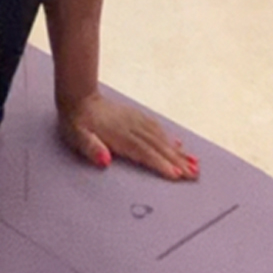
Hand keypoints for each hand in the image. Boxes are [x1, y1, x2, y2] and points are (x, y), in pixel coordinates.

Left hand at [58, 91, 198, 180]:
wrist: (78, 97)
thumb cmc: (76, 122)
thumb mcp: (77, 136)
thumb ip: (91, 148)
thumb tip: (105, 160)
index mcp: (120, 136)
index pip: (145, 153)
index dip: (161, 164)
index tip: (177, 176)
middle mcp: (132, 128)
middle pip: (158, 147)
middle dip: (178, 161)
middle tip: (196, 175)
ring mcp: (135, 121)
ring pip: (161, 137)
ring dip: (178, 151)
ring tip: (195, 162)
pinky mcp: (135, 116)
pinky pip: (156, 127)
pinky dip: (169, 137)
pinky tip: (177, 143)